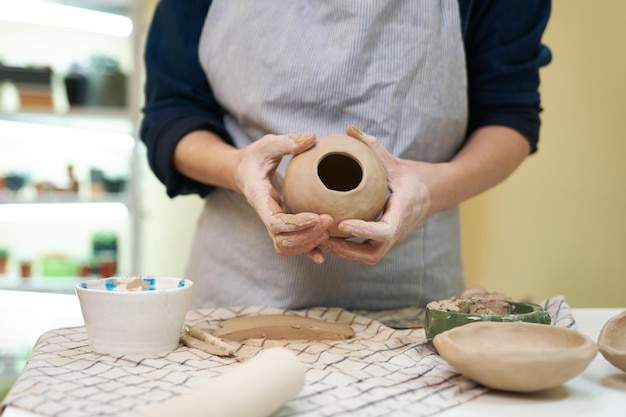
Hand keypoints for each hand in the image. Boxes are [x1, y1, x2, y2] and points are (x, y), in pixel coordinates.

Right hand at [235, 132, 333, 262]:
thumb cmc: (257, 157)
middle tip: (329, 221)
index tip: (317, 217)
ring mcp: (275, 223)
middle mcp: (266, 216)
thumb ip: (287, 142)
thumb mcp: (267, 145)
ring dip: (308, 244)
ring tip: (329, 230)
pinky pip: (294, 244)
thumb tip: (313, 138)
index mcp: (260, 199)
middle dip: (306, 236)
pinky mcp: (285, 225)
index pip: (275, 222)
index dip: (296, 224)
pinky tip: (324, 251)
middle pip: (282, 240)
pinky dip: (308, 249)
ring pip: (286, 247)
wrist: (245, 172)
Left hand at [319, 125, 432, 263]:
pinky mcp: (384, 241)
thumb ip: (372, 146)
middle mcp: (397, 231)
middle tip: (322, 237)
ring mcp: (391, 240)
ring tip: (318, 240)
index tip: (344, 224)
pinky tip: (324, 238)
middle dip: (346, 250)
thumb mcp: (394, 160)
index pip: (385, 230)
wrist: (434, 193)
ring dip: (343, 253)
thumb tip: (348, 128)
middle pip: (372, 253)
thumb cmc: (412, 175)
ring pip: (366, 256)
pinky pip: (364, 251)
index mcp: (403, 212)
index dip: (364, 230)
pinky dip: (345, 249)